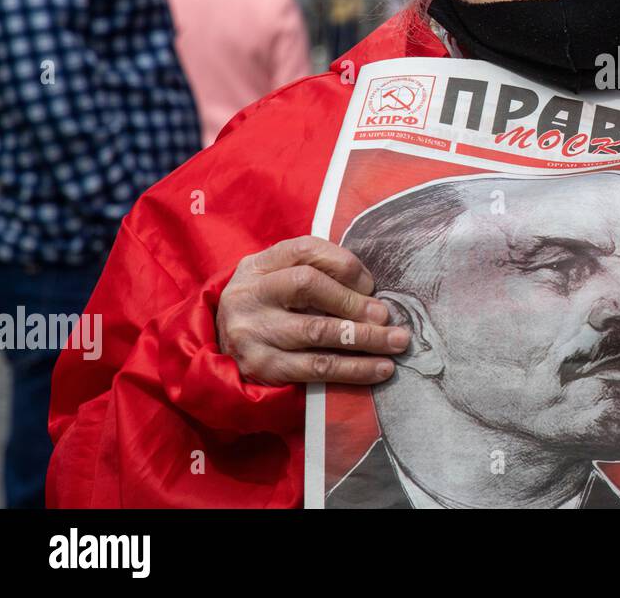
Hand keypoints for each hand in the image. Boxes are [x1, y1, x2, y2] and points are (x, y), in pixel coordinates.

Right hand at [216, 236, 408, 385]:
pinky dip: (354, 369)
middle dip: (354, 301)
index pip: (305, 250)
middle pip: (308, 286)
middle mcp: (249, 294)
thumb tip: (371, 291)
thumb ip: (318, 273)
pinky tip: (381, 369)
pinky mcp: (263, 368)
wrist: (223, 352)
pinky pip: (317, 368)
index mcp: (257, 266)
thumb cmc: (269, 309)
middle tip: (386, 316)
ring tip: (396, 342)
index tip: (370, 284)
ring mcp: (253, 332)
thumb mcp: (279, 280)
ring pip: (317, 331)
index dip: (344, 264)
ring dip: (365, 337)